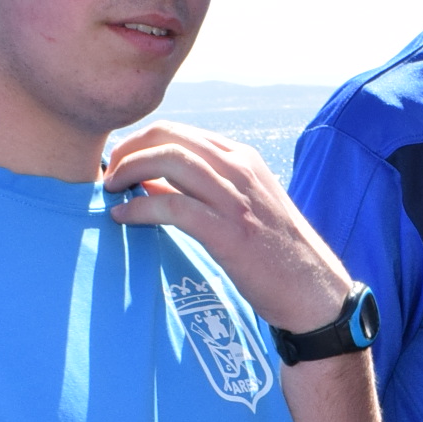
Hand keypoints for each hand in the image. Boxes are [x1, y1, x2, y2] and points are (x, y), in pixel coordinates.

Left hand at [105, 121, 351, 331]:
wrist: (313, 290)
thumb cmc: (276, 254)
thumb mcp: (245, 206)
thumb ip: (206, 189)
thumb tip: (152, 182)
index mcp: (242, 158)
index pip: (180, 131)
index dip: (141, 142)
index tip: (120, 162)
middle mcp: (239, 168)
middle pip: (168, 136)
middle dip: (129, 149)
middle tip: (109, 173)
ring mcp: (234, 198)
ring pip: (168, 160)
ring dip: (128, 170)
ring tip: (111, 190)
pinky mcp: (228, 230)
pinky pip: (172, 205)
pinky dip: (140, 207)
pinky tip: (124, 218)